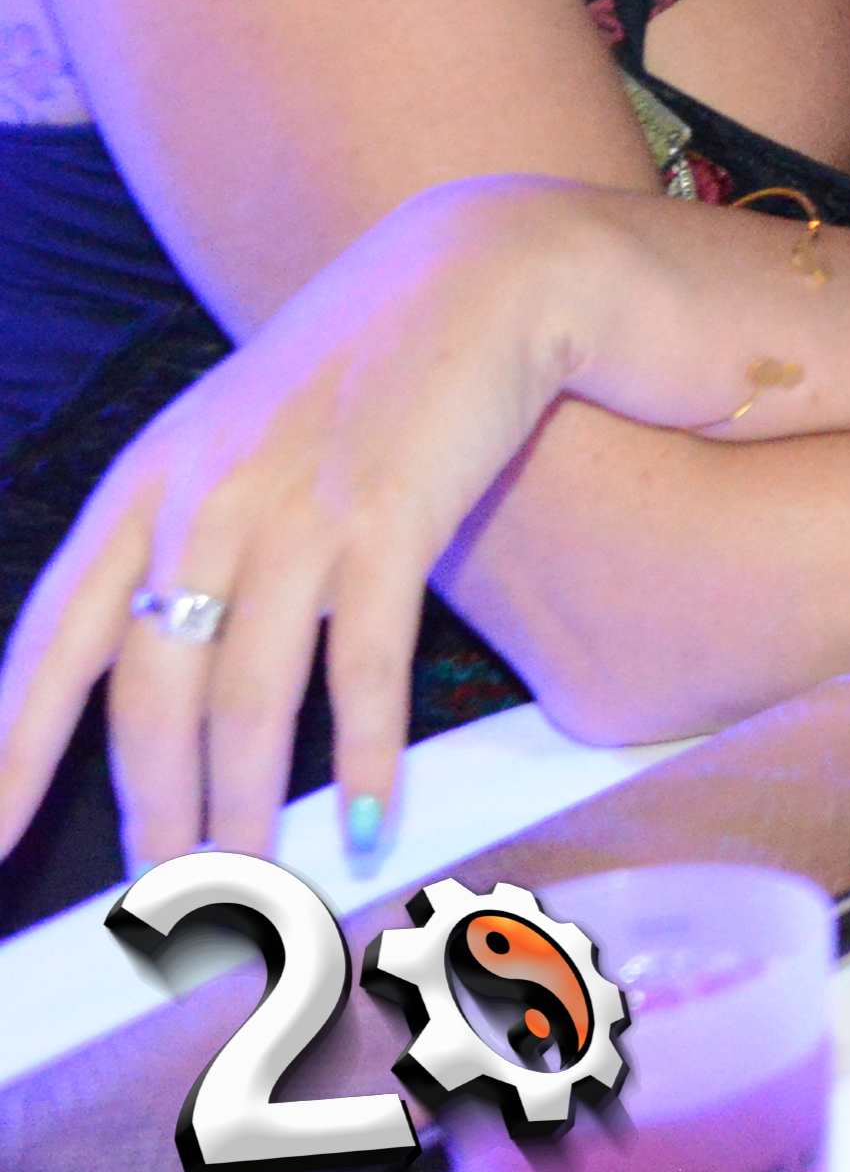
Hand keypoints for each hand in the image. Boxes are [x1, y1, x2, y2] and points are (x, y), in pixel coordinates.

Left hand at [0, 178, 600, 872]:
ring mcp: (296, 506)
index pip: (52, 641)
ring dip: (246, 802)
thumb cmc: (357, 372)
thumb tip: (162, 671)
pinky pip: (361, 661)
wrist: (479, 274)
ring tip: (252, 882)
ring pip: (246, 694)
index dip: (14, 747)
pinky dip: (363, 751)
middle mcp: (203, 498)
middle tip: (165, 897)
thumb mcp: (235, 438)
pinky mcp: (391, 513)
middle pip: (150, 690)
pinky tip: (368, 815)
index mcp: (145, 483)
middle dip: (153, 809)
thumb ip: (184, 537)